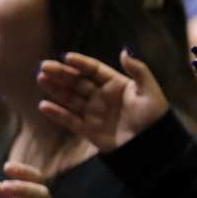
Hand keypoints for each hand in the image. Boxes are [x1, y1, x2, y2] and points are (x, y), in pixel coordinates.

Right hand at [38, 50, 168, 152]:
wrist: (152, 146)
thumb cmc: (155, 117)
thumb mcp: (149, 92)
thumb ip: (139, 71)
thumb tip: (124, 51)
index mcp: (117, 85)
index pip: (94, 70)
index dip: (81, 64)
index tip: (66, 57)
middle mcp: (103, 97)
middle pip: (79, 82)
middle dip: (62, 74)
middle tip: (44, 66)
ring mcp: (95, 113)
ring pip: (71, 98)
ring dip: (56, 89)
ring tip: (41, 78)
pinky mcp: (90, 130)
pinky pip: (70, 120)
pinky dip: (57, 113)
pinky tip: (43, 106)